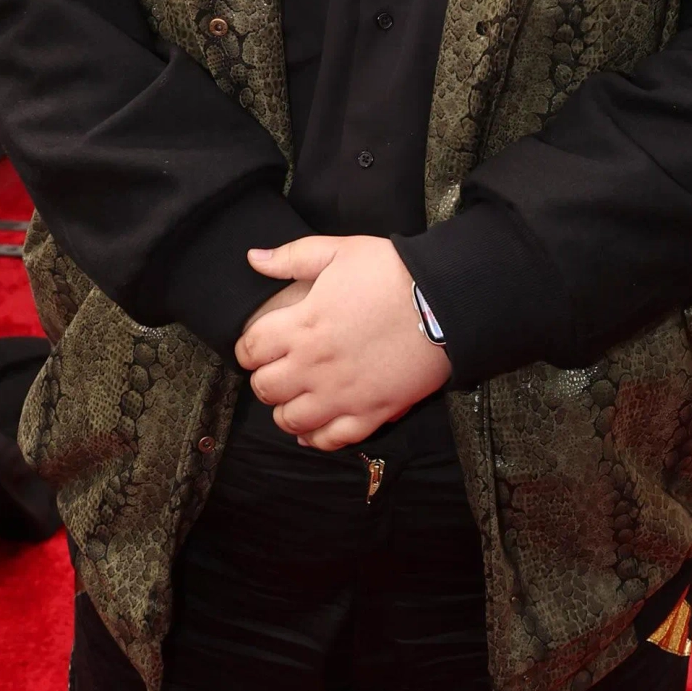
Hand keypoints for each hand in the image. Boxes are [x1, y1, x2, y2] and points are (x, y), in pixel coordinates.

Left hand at [235, 235, 450, 449]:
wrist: (444, 301)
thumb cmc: (392, 272)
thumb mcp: (340, 251)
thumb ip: (292, 257)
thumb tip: (253, 257)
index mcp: (302, 325)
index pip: (250, 349)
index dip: (247, 348)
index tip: (256, 346)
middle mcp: (314, 365)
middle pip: (265, 389)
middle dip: (264, 379)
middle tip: (276, 370)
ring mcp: (342, 394)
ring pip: (291, 420)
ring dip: (285, 410)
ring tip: (294, 398)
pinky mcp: (370, 412)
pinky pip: (331, 439)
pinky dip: (317, 438)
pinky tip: (315, 428)